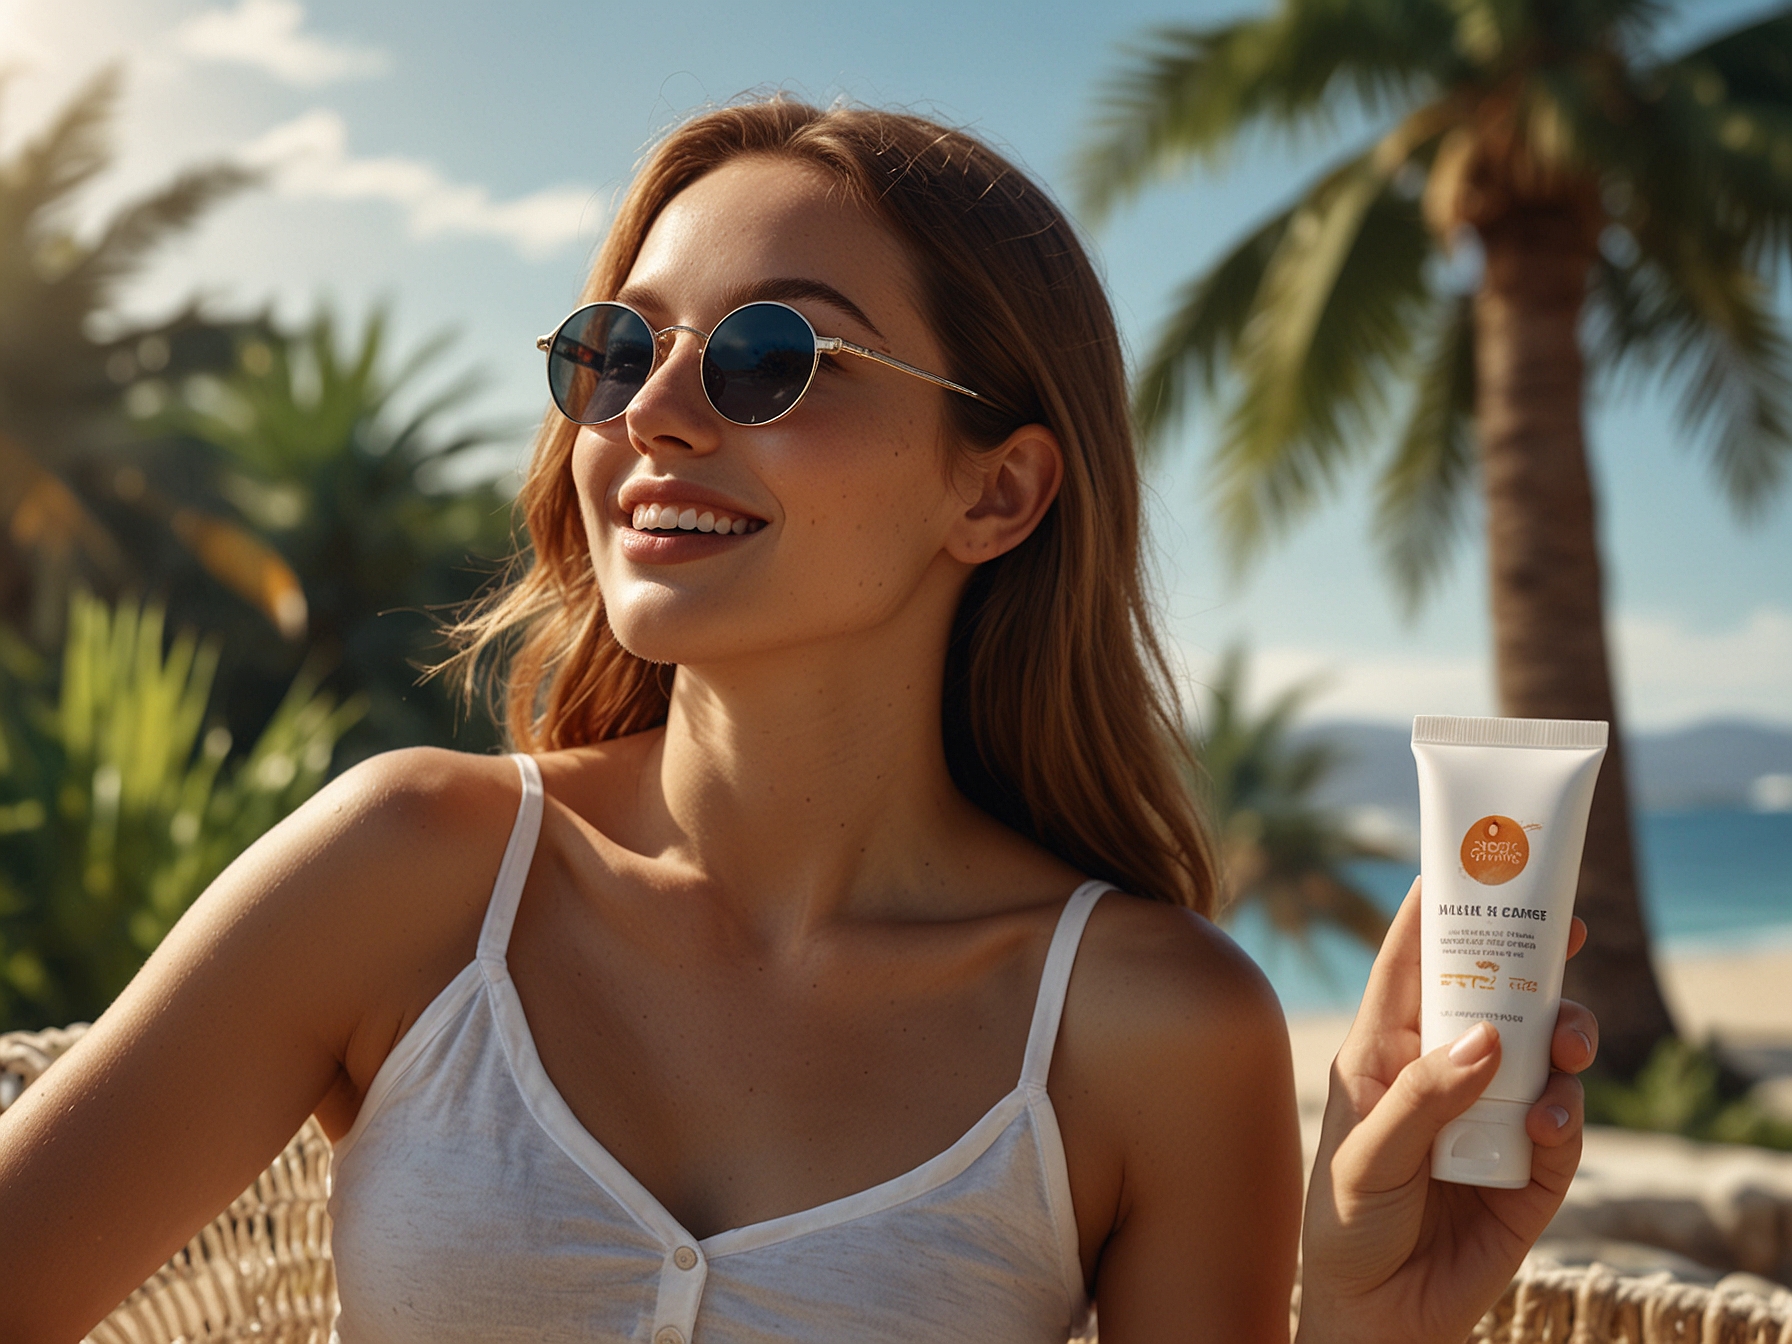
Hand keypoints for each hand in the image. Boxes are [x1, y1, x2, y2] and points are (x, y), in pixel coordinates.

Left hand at [1295, 878, 1597, 1343]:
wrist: (1376, 1315)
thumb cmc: (1344, 1225)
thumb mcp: (1363, 1157)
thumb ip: (1422, 1097)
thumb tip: (1487, 1036)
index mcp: (1386, 1050)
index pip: (1411, 964)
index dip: (1437, 910)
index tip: (1470, 861)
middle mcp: (1444, 1069)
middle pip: (1495, 993)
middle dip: (1531, 959)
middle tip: (1566, 931)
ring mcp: (1493, 1114)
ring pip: (1542, 1047)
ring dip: (1562, 1032)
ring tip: (1564, 1041)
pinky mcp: (1532, 1167)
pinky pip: (1563, 1122)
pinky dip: (1565, 1114)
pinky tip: (1551, 1120)